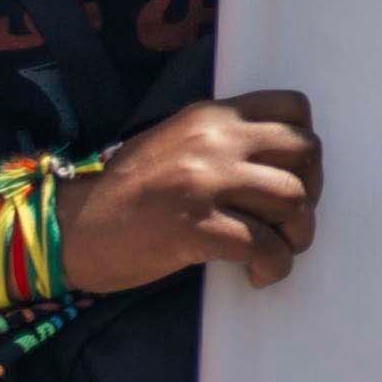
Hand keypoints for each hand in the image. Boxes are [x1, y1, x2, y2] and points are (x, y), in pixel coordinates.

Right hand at [64, 92, 321, 292]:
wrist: (70, 228)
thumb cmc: (125, 193)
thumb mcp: (175, 143)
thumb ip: (223, 141)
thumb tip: (279, 164)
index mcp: (211, 116)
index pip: (293, 107)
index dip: (304, 146)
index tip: (294, 175)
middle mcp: (215, 141)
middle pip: (305, 152)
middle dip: (311, 190)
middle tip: (289, 220)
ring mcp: (205, 183)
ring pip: (292, 199)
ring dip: (296, 234)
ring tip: (276, 251)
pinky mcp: (196, 228)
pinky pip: (263, 245)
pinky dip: (272, 265)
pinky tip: (257, 274)